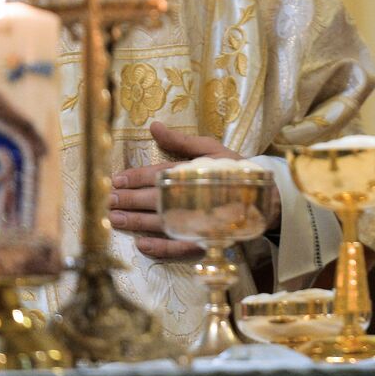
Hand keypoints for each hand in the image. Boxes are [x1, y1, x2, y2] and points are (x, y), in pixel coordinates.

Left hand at [111, 122, 279, 258]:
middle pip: (154, 199)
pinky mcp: (203, 241)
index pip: (158, 175)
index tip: (115, 179)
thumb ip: (181, 141)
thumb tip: (153, 126)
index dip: (135, 178)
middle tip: (107, 201)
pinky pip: (177, 249)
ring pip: (160, 223)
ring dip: (135, 222)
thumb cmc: (235, 170)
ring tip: (114, 219)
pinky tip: (141, 245)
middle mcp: (193, 198)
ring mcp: (197, 222)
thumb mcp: (211, 149)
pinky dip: (158, 249)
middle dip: (128, 200)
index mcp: (194, 173)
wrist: (267, 199)